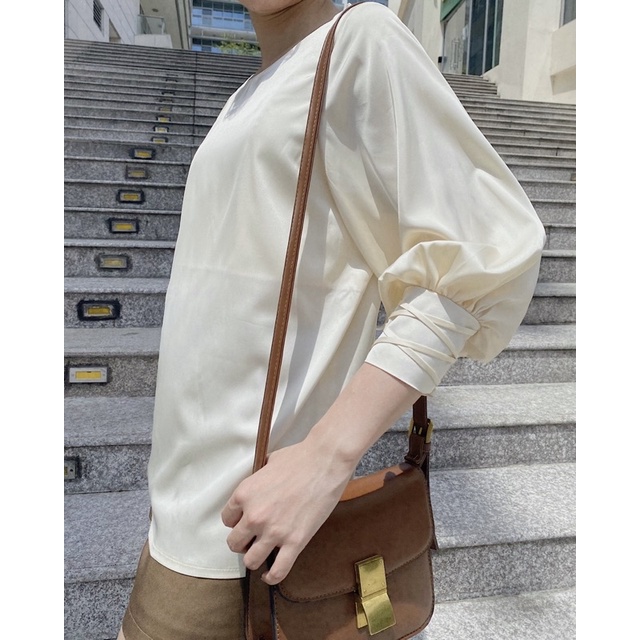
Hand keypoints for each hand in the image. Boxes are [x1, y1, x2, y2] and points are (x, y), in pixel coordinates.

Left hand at [221, 438, 354, 584]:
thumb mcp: (268, 463)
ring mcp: (274, 531)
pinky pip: (277, 571)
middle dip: (242, 541)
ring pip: (251, 561)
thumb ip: (258, 478)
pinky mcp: (295, 542)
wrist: (325, 462)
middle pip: (234, 543)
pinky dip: (272, 577)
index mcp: (244, 493)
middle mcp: (254, 515)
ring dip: (255, 558)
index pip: (226, 519)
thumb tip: (259, 486)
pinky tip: (270, 574)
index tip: (244, 521)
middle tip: (252, 538)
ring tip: (263, 552)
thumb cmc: (300, 458)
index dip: (236, 521)